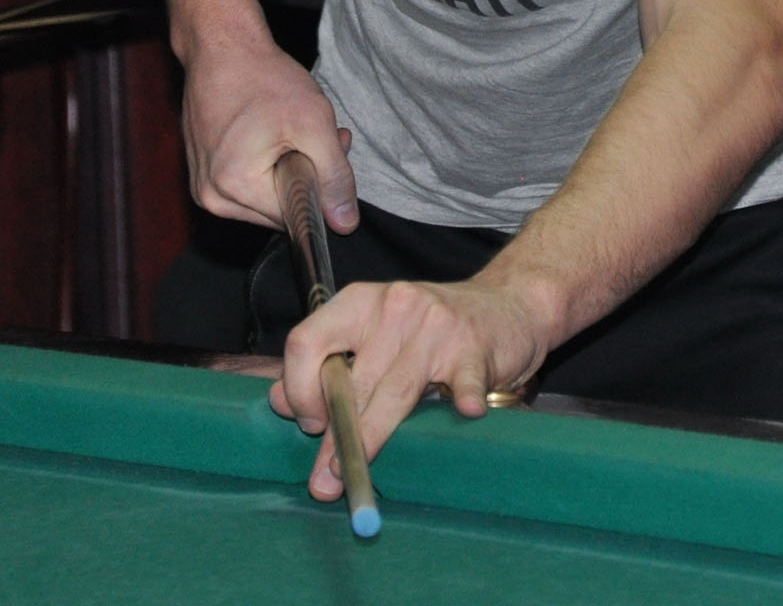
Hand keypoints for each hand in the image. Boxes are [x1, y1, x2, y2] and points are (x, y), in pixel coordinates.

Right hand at [175, 15, 355, 230]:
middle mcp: (210, 197)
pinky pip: (247, 186)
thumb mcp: (314, 123)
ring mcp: (203, 187)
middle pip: (278, 211)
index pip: (295, 217)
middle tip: (319, 135)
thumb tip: (344, 223)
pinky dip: (268, 166)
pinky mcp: (203, 175)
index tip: (329, 149)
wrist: (221, 48)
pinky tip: (276, 135)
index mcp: (233, 188)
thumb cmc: (264, 78)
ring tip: (296, 131)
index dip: (321, 186)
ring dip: (289, 171)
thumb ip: (333, 176)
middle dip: (306, 178)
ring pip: (265, 200)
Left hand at [267, 274, 559, 500]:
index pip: (307, 342)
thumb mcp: (373, 333)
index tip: (310, 423)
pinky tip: (464, 411)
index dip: (299, 389)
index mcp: (358, 301)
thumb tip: (275, 401)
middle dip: (334, 436)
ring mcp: (436, 325)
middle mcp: (393, 306)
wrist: (506, 304)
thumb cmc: (429, 327)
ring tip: (354, 475)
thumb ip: (327, 362)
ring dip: (372, 439)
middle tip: (324, 480)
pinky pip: (463, 379)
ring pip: (396, 391)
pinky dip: (462, 396)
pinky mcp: (474, 346)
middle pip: (352, 380)